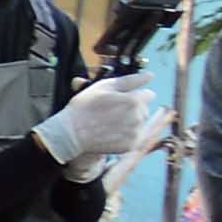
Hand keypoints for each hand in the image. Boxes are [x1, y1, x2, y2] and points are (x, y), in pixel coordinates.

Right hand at [34, 72, 158, 173]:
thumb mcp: (104, 86)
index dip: (134, 95)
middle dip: (133, 108)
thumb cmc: (85, 107)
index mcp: (134, 100)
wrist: (71, 133)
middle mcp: (138, 117)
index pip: (148, 94)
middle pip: (144, 109)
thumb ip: (130, 80)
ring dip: (130, 121)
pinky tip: (112, 132)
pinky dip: (126, 134)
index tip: (122, 99)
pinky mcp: (131, 145)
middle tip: (113, 111)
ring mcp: (135, 132)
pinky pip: (135, 136)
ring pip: (140, 123)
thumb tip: (150, 76)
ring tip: (111, 122)